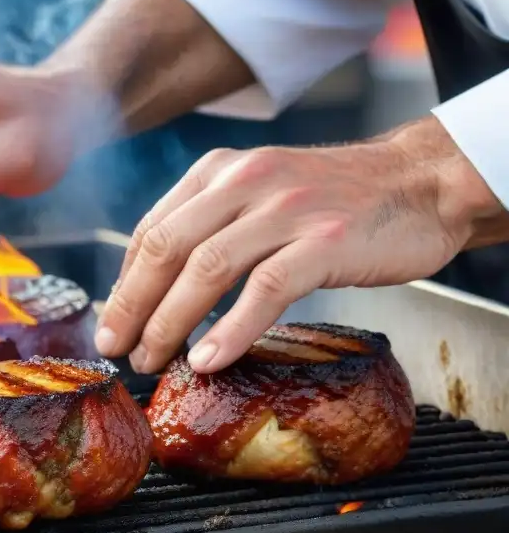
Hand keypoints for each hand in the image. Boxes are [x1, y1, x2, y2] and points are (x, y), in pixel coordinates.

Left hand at [95, 115, 503, 373]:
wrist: (420, 182)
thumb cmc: (335, 200)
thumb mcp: (259, 194)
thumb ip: (209, 227)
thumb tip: (153, 290)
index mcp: (220, 172)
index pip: (151, 231)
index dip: (123, 285)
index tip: (110, 326)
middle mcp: (246, 181)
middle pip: (167, 249)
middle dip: (132, 307)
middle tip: (117, 351)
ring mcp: (287, 208)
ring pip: (206, 268)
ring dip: (170, 322)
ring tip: (154, 361)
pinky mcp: (326, 240)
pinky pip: (265, 289)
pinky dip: (232, 328)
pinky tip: (210, 360)